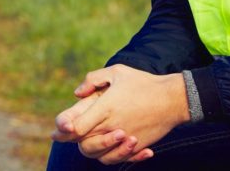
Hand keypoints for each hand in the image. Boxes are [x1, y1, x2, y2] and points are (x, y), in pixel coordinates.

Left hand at [51, 65, 188, 164]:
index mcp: (105, 108)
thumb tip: (77, 93)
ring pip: (101, 156)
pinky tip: (118, 146)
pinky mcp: (138, 145)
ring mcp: (126, 138)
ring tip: (95, 138)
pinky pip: (121, 158)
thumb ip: (93, 79)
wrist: (173, 98)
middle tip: (67, 135)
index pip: (76, 127)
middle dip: (74, 141)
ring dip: (95, 149)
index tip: (57, 130)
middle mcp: (113, 126)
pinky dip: (116, 156)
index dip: (63, 130)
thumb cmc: (143, 82)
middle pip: (85, 145)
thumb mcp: (117, 71)